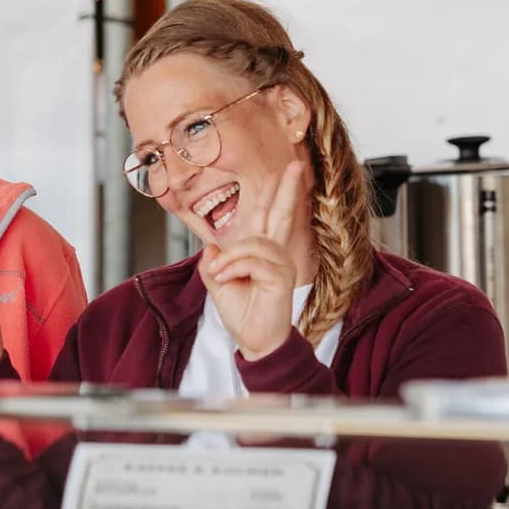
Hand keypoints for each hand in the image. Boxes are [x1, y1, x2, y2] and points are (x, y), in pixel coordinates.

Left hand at [199, 159, 305, 358]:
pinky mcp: (282, 278)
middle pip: (281, 214)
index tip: (281, 173)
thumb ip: (214, 261)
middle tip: (296, 166)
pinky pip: (254, 261)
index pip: (267, 217)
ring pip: (254, 243)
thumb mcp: (218, 282)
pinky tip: (227, 278)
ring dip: (230, 258)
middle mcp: (276, 254)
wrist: (255, 342)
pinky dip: (235, 267)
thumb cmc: (243, 314)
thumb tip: (212, 245)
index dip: (273, 195)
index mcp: (262, 252)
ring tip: (221, 274)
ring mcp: (281, 265)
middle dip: (287, 189)